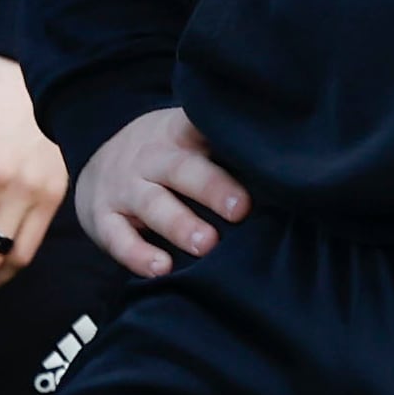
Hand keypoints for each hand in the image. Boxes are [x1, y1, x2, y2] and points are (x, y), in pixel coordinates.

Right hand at [71, 105, 250, 281]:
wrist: (99, 163)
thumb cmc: (167, 158)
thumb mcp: (189, 139)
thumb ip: (227, 150)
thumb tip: (294, 169)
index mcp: (180, 135)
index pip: (202, 126)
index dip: (227, 135)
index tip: (260, 149)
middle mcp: (152, 158)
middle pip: (182, 169)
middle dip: (212, 188)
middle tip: (242, 209)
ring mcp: (125, 187)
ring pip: (152, 204)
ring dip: (180, 224)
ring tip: (207, 245)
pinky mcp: (103, 218)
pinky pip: (117, 237)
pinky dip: (137, 254)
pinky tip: (161, 268)